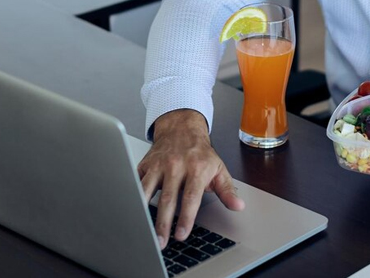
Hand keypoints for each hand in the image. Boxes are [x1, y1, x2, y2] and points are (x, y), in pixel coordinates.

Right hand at [138, 109, 244, 248]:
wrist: (181, 128)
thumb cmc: (200, 153)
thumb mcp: (219, 169)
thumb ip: (227, 190)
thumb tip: (238, 206)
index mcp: (197, 168)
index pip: (191, 197)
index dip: (186, 218)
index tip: (181, 235)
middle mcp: (176, 166)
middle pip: (168, 199)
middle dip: (163, 223)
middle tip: (161, 242)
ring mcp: (158, 165)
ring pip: (148, 191)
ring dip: (144, 213)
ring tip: (143, 231)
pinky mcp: (145, 165)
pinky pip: (136, 183)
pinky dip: (132, 197)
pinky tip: (131, 211)